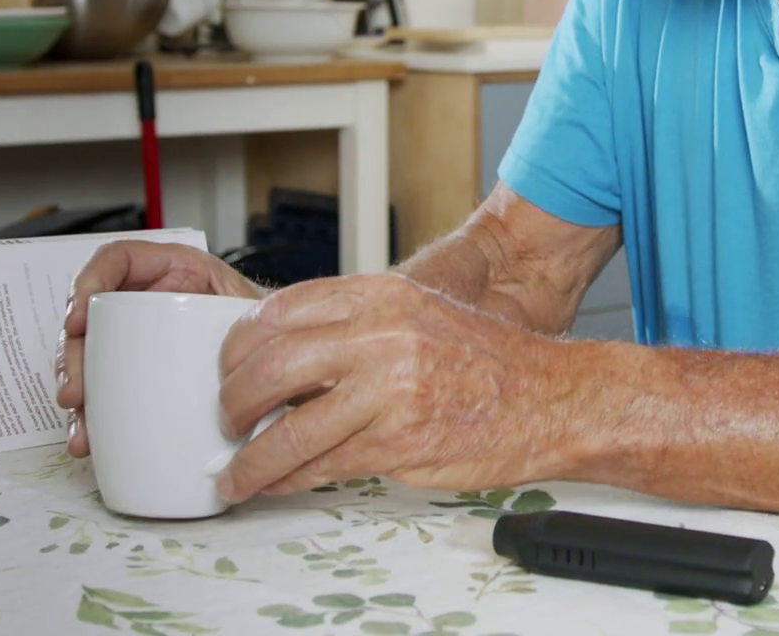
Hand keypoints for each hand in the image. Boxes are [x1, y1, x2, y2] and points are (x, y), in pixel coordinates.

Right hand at [54, 240, 263, 456]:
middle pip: (92, 316)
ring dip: (77, 389)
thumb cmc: (270, 327)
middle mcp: (149, 299)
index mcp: (177, 271)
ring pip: (88, 354)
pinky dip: (90, 413)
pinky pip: (102, 386)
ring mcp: (138, 336)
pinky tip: (88, 435)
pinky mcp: (135, 372)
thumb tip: (232, 351)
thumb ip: (245, 317)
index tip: (78, 319)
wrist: (280, 359)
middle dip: (74, 355)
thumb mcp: (255, 310)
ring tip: (80, 423)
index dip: (90, 282)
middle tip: (75, 390)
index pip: (118, 260)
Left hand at [213, 272, 575, 502]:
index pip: (280, 309)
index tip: (228, 367)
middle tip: (225, 417)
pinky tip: (273, 484)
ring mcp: (389, 389)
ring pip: (288, 426)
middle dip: (232, 399)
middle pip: (270, 364)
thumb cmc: (490, 363)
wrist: (553, 398)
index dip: (239, 343)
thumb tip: (287, 360)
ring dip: (249, 456)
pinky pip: (321, 465)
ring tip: (234, 471)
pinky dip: (286, 480)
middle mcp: (381, 334)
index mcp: (381, 295)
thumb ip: (357, 328)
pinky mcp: (398, 442)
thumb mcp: (419, 315)